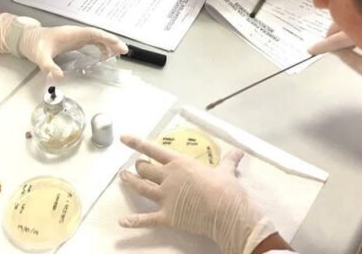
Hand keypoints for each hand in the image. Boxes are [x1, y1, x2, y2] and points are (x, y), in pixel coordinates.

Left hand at [0, 13, 126, 78]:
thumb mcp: (40, 57)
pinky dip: (100, 47)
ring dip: (108, 44)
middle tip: (124, 51)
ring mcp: (76, 37)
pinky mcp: (75, 41)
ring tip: (118, 54)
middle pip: (98, 35)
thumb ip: (49, 66)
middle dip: (112, 41)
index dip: (107, 38)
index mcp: (72, 34)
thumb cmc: (34, 45)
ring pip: (96, 38)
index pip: (93, 33)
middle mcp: (76, 33)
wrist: (27, 39)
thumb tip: (59, 77)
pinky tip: (104, 55)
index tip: (118, 45)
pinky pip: (92, 42)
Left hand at [118, 135, 276, 253]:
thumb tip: (239, 152)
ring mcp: (165, 197)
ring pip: (142, 187)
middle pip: (145, 170)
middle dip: (140, 167)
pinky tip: (122, 222)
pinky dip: (133, 221)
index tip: (123, 138)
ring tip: (123, 178)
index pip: (153, 150)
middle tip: (138, 167)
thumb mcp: (226, 171)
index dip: (136, 143)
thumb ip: (229, 160)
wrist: (226, 211)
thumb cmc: (226, 188)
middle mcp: (168, 177)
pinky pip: (146, 219)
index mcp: (179, 163)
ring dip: (131, 182)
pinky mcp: (167, 215)